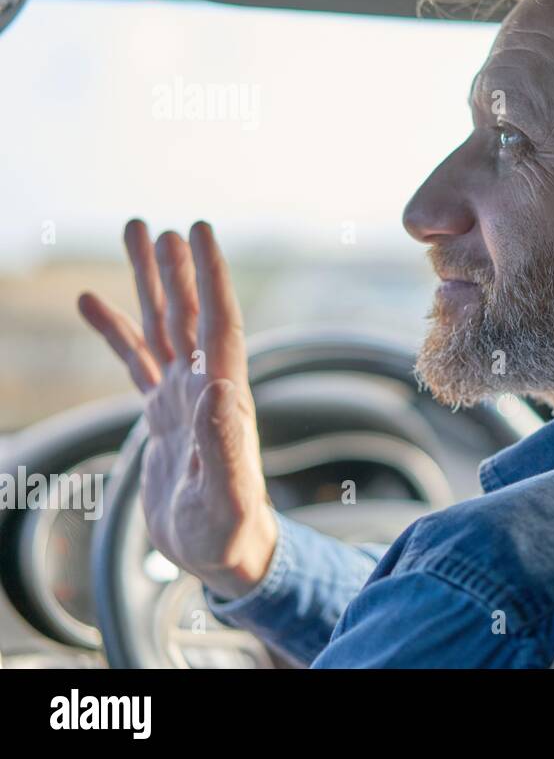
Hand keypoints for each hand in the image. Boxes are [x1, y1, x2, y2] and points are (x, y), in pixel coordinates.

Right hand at [78, 220, 276, 598]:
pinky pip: (134, 360)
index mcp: (225, 398)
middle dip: (174, 269)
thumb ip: (223, 444)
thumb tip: (218, 387)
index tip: (200, 231)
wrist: (227, 555)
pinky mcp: (161, 415)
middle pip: (188, 315)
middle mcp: (205, 387)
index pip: (219, 324)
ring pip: (162, 328)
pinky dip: (115, 329)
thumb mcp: (227, 495)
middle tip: (156, 225)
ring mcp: (181, 397)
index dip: (211, 277)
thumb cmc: (233, 532)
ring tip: (137, 236)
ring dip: (150, 284)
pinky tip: (93, 300)